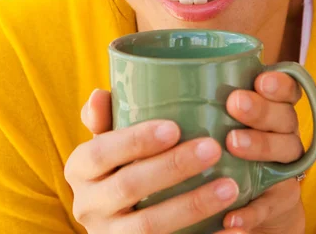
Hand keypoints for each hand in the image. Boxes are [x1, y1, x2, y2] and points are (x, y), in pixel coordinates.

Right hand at [64, 89, 245, 233]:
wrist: (119, 218)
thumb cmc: (119, 163)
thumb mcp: (107, 141)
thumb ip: (105, 117)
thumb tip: (100, 94)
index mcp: (79, 170)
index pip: (100, 153)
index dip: (135, 141)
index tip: (174, 127)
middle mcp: (88, 206)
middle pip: (129, 186)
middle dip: (173, 166)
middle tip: (214, 148)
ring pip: (151, 226)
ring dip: (193, 205)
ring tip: (230, 186)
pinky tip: (236, 229)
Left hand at [222, 72, 305, 232]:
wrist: (251, 206)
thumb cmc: (225, 152)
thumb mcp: (219, 126)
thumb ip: (208, 107)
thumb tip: (163, 86)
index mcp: (272, 109)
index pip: (286, 89)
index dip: (278, 83)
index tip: (260, 80)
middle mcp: (284, 133)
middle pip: (285, 116)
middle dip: (261, 107)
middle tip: (235, 104)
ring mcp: (286, 166)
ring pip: (285, 150)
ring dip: (261, 144)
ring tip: (233, 143)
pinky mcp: (282, 201)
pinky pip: (272, 203)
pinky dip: (252, 209)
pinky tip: (232, 213)